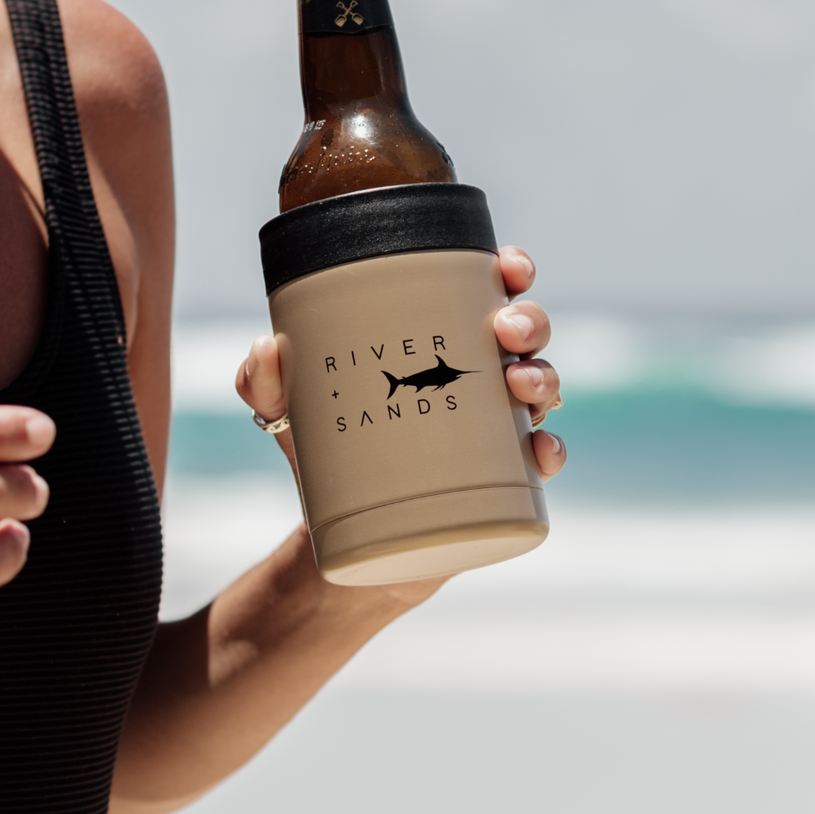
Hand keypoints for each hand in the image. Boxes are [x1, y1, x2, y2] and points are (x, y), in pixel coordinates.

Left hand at [235, 244, 567, 480]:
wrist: (351, 546)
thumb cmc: (332, 454)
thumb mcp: (290, 413)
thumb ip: (264, 382)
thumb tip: (265, 350)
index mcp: (439, 339)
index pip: (485, 290)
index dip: (510, 270)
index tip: (508, 267)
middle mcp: (477, 377)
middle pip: (525, 333)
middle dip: (529, 322)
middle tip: (504, 332)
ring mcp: (497, 430)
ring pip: (542, 387)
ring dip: (543, 378)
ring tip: (518, 386)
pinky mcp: (506, 483)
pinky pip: (542, 459)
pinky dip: (550, 451)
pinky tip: (540, 451)